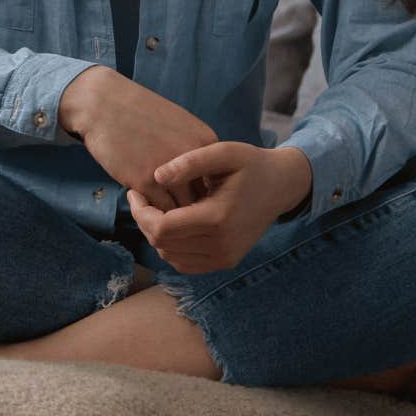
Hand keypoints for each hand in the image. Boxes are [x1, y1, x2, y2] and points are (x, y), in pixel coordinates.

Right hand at [60, 66, 217, 210]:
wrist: (103, 103)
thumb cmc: (138, 112)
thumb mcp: (178, 124)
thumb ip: (193, 150)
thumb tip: (198, 180)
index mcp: (206, 142)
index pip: (217, 183)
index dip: (204, 195)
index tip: (191, 199)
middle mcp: (193, 158)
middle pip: (204, 200)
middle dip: (192, 212)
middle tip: (179, 216)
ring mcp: (170, 171)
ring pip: (182, 212)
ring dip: (173, 218)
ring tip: (161, 216)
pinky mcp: (145, 181)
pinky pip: (158, 212)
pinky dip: (153, 215)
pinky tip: (144, 207)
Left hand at [127, 143, 311, 273]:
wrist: (281, 186)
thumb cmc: (251, 164)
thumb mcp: (224, 152)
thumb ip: (190, 161)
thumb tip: (157, 175)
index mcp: (218, 218)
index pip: (161, 228)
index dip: (139, 212)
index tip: (134, 191)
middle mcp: (221, 245)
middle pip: (162, 244)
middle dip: (144, 221)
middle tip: (141, 197)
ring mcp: (224, 258)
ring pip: (170, 256)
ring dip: (156, 234)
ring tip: (156, 207)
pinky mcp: (226, 262)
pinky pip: (184, 264)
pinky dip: (171, 247)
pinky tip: (172, 223)